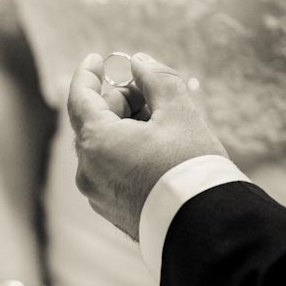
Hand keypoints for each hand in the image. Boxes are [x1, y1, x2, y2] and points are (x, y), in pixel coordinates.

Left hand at [67, 53, 226, 239]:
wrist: (206, 227)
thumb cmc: (191, 166)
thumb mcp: (179, 111)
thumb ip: (156, 78)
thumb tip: (139, 63)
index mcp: (96, 142)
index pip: (79, 97)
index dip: (87, 73)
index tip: (97, 59)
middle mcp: (87, 170)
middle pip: (95, 121)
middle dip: (122, 102)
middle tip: (154, 94)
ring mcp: (97, 194)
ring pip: (105, 147)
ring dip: (128, 128)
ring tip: (165, 126)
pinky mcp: (112, 211)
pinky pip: (112, 170)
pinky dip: (128, 153)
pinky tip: (160, 152)